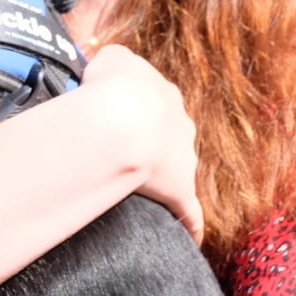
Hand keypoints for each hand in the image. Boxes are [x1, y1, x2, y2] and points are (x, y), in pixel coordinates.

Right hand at [81, 44, 203, 239]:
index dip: (134, 110)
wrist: (124, 118)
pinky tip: (189, 237)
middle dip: (152, 143)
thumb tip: (105, 72)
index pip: (153, 102)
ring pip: (178, 169)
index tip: (115, 118)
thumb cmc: (113, 85)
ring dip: (163, 177)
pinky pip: (189, 212)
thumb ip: (114, 63)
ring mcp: (184, 159)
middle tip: (122, 151)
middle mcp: (180, 124)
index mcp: (164, 94)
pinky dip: (190, 224)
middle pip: (169, 136)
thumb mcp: (110, 58)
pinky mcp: (181, 191)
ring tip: (137, 187)